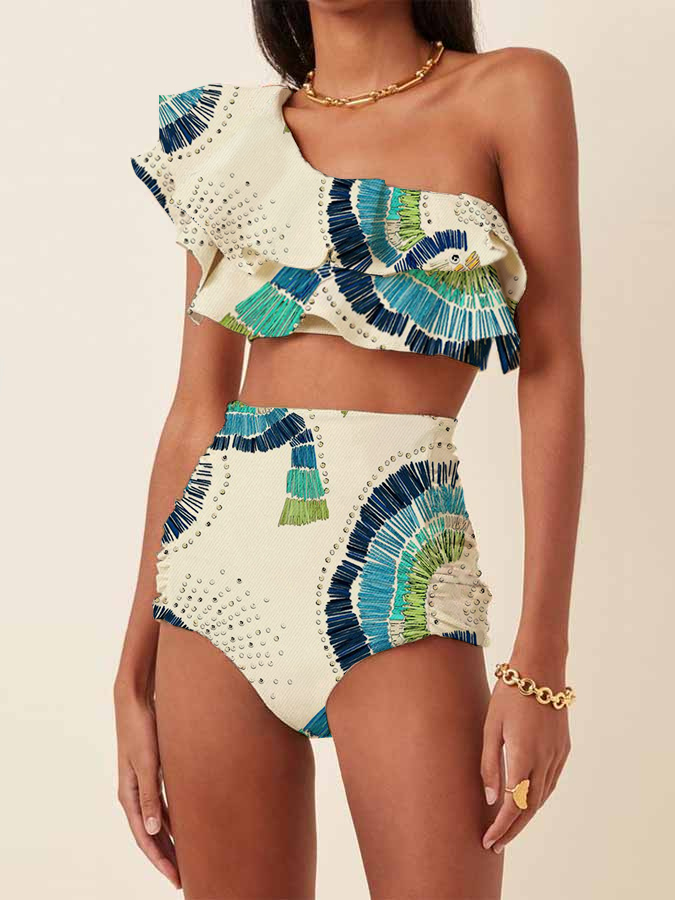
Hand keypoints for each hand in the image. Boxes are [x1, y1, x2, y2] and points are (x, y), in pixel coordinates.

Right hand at [114, 685, 180, 889]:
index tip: (175, 878)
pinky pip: (163, 804)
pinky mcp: (154, 772)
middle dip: (165, 857)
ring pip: (158, 821)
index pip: (144, 838)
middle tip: (183, 878)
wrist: (137, 700)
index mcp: (129, 795)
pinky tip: (186, 826)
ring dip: (170, 840)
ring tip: (187, 859)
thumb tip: (152, 831)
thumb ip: (150, 796)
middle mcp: (135, 794)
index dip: (159, 860)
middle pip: (150, 835)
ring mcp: (144, 784)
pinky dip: (172, 819)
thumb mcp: (146, 763)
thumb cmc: (140, 729)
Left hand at [480, 670, 570, 853]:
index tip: (488, 840)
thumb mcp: (491, 726)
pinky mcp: (564, 749)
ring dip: (526, 816)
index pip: (514, 805)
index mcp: (524, 755)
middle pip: (530, 807)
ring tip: (507, 828)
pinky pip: (551, 782)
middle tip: (494, 844)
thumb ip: (490, 764)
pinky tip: (526, 802)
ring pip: (542, 797)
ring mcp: (558, 755)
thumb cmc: (510, 694)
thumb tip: (491, 798)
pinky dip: (538, 798)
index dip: (501, 826)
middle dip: (512, 829)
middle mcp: (545, 760)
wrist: (540, 669)